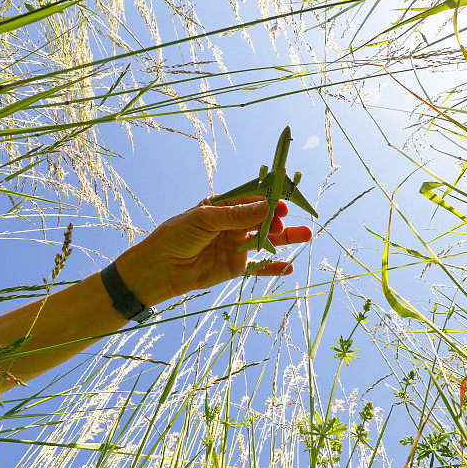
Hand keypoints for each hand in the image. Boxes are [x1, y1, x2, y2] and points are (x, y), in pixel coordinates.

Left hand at [116, 196, 312, 305]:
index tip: (284, 199)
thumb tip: (267, 207)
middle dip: (278, 218)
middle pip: (264, 218)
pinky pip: (259, 267)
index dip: (269, 199)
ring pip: (267, 240)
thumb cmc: (176, 236)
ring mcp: (236, 246)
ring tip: (306, 235)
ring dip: (286, 238)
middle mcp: (233, 225)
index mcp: (224, 207)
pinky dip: (274, 267)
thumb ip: (237, 216)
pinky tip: (289, 267)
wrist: (159, 268)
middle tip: (286, 220)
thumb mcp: (205, 219)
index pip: (252, 199)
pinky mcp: (235, 267)